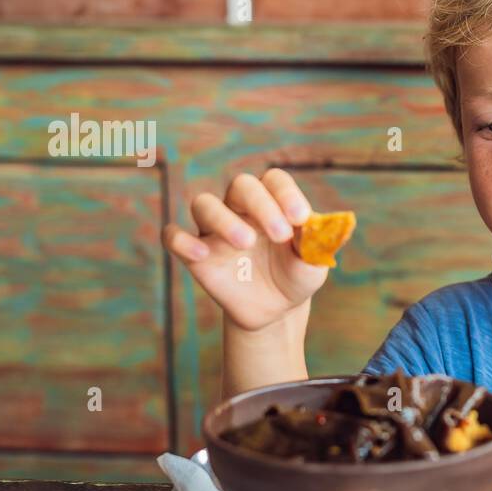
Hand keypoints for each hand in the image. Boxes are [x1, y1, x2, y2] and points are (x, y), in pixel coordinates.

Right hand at [162, 168, 329, 331]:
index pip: (274, 180)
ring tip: (246, 243)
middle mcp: (241, 208)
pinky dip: (181, 240)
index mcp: (274, 202)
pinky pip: (173, 236)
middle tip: (280, 235)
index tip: (301, 218)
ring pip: (204, 204)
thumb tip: (318, 225)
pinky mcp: (195, 254)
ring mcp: (215, 229)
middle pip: (242, 185)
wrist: (276, 309)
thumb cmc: (296, 276)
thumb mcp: (313, 265)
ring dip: (224, 220)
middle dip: (261, 205)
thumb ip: (316, 244)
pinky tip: (202, 254)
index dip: (286, 193)